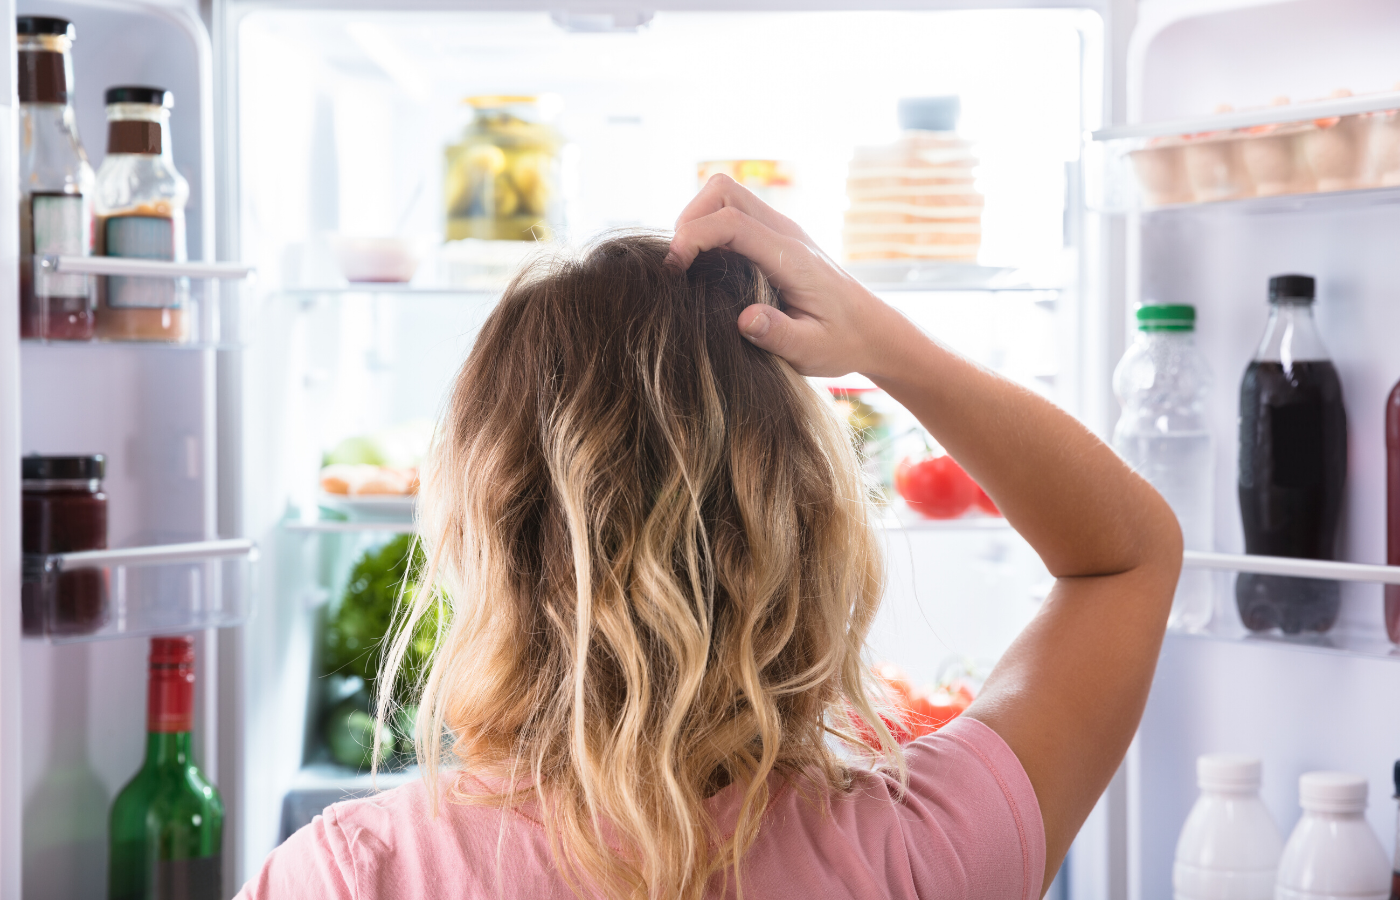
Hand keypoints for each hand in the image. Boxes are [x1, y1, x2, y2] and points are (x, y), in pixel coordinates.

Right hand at [668, 174, 896, 377]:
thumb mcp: (811, 351)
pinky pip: (733, 213)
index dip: (692, 237)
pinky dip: (709, 228)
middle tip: (677, 265)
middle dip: (689, 219)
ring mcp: (780, 230)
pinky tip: (706, 267)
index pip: (732, 223)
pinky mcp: (775, 236)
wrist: (872, 330)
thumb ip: (778, 335)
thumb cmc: (842, 342)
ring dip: (697, 220)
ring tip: (686, 264)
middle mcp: (785, 233)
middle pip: (722, 191)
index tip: (673, 271)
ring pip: (725, 195)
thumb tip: (745, 319)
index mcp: (792, 257)